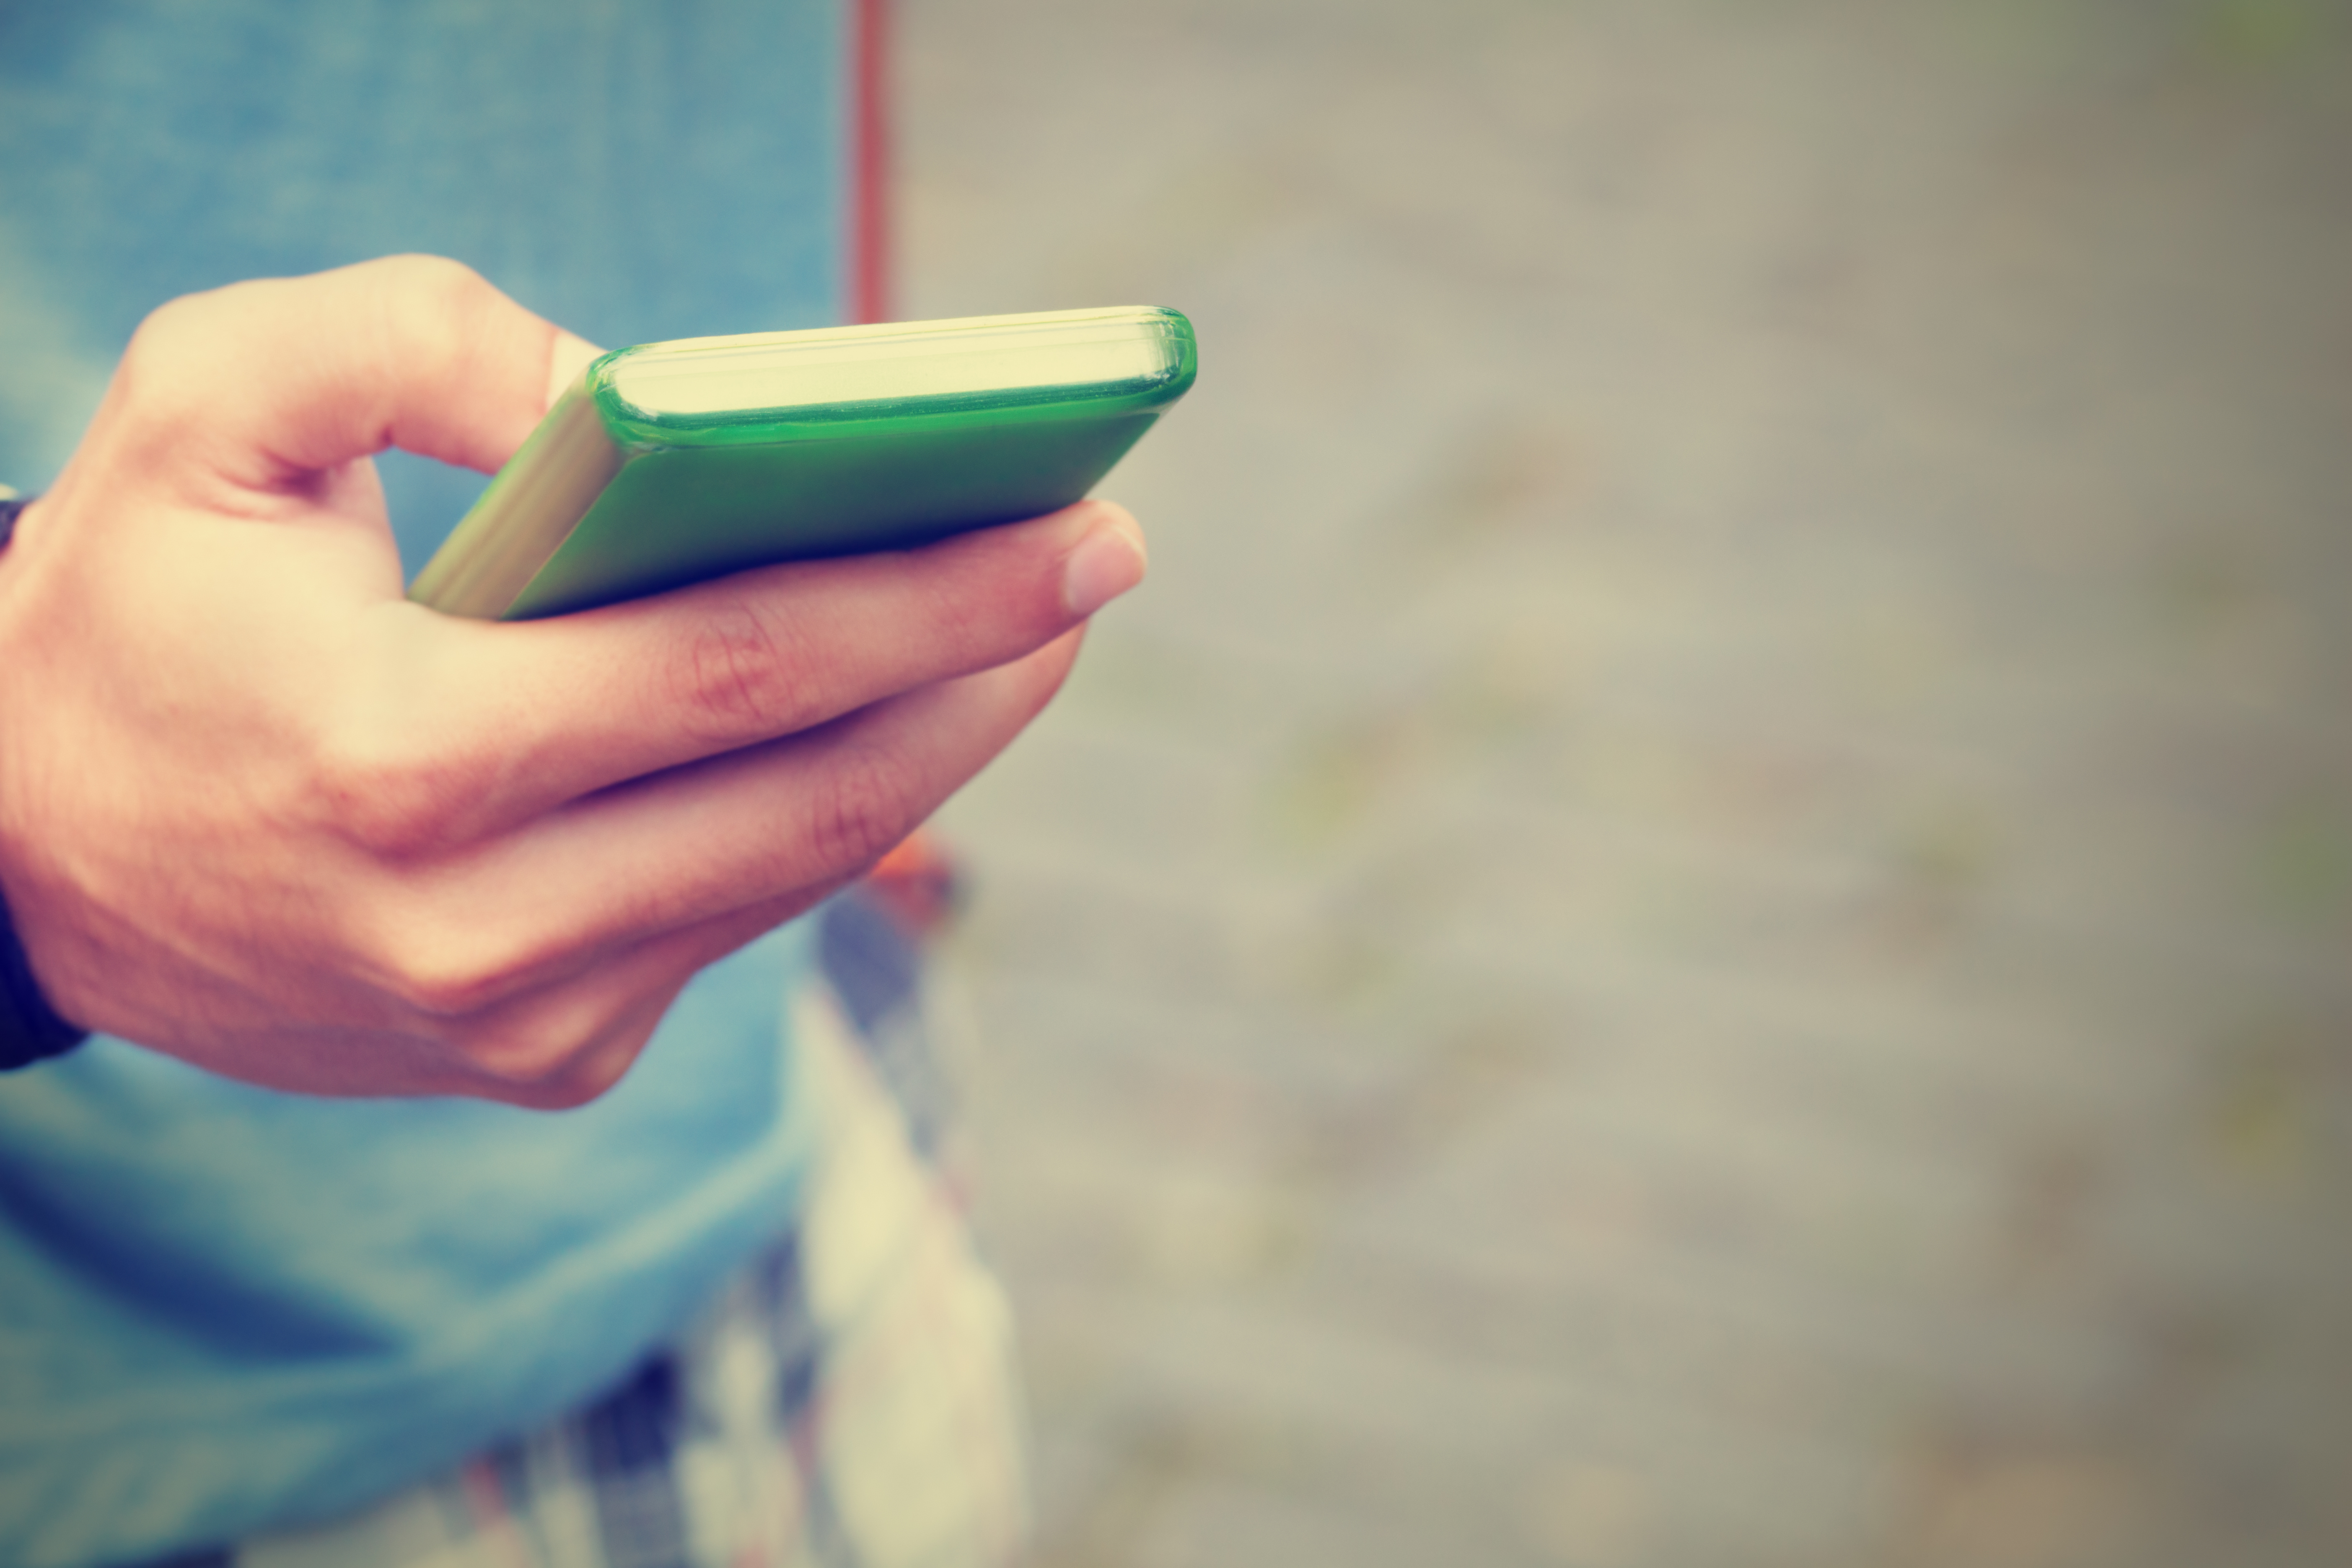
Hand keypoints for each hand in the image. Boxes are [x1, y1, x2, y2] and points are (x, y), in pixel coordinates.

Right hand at [0, 257, 1143, 1104]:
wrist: (23, 852)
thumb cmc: (127, 612)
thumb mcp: (208, 407)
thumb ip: (411, 340)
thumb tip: (632, 394)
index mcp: (405, 763)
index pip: (747, 670)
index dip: (938, 599)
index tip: (1084, 533)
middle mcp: (480, 929)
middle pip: (815, 793)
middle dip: (984, 676)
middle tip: (1101, 566)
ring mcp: (521, 1022)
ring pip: (794, 873)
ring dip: (933, 751)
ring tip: (1025, 635)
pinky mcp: (542, 1061)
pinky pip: (731, 920)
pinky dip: (825, 819)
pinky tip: (887, 726)